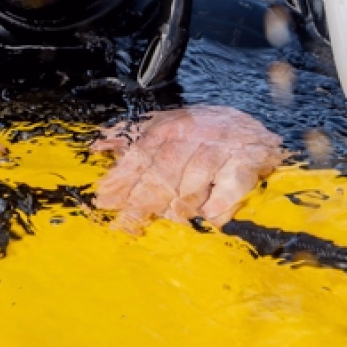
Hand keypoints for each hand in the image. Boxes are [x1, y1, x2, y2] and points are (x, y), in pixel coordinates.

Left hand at [90, 105, 285, 232]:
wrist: (249, 129)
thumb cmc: (200, 133)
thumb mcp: (164, 127)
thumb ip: (131, 137)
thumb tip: (97, 146)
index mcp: (169, 127)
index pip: (140, 153)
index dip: (122, 178)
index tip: (105, 200)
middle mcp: (193, 134)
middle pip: (164, 168)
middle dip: (145, 196)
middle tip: (130, 219)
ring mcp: (221, 148)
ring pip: (195, 179)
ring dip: (182, 203)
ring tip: (173, 217)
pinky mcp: (247, 163)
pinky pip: (232, 185)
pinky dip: (220, 203)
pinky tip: (209, 215)